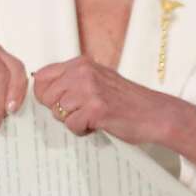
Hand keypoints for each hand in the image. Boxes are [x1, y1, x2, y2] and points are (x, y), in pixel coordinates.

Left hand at [32, 56, 195, 166]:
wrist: (155, 113)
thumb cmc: (126, 101)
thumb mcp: (97, 80)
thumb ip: (72, 81)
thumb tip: (41, 90)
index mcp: (81, 64)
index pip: (41, 77)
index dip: (45, 95)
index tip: (58, 103)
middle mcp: (83, 72)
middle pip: (46, 97)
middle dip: (58, 110)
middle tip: (80, 112)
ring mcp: (89, 90)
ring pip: (57, 113)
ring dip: (73, 121)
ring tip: (92, 118)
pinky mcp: (95, 109)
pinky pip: (72, 125)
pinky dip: (83, 131)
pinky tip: (98, 125)